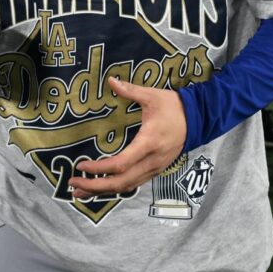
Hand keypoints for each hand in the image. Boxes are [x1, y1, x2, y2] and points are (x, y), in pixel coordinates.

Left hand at [69, 78, 185, 199]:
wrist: (199, 119)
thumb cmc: (174, 107)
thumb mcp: (152, 95)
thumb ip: (130, 90)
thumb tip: (111, 80)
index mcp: (148, 142)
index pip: (120, 163)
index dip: (99, 168)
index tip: (81, 165)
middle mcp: (151, 160)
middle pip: (121, 182)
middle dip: (96, 186)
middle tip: (74, 185)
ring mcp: (155, 168)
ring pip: (127, 186)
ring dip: (104, 191)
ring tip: (82, 191)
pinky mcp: (156, 169)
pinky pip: (134, 183)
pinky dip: (116, 188)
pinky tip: (103, 187)